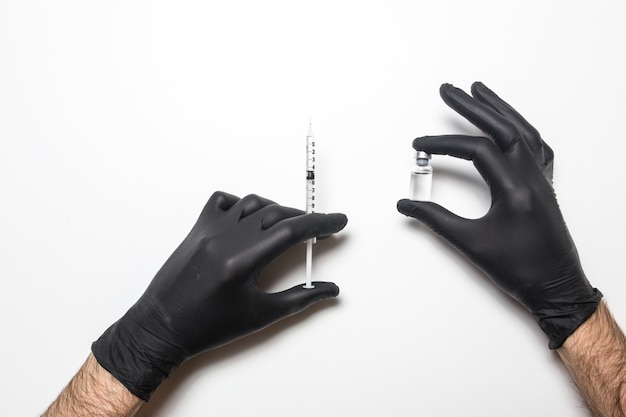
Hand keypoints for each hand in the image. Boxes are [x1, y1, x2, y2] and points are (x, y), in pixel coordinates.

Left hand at [92, 192, 347, 400]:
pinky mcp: (197, 229)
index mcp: (242, 262)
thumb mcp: (260, 316)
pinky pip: (223, 202)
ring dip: (276, 209)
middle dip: (304, 218)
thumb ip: (300, 299)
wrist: (162, 328)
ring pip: (252, 203)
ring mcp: (208, 230)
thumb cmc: (208, 327)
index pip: (292, 231)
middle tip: (320, 229)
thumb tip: (329, 289)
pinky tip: (252, 218)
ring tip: (289, 225)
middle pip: (276, 213)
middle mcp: (225, 239)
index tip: (337, 221)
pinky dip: (243, 203)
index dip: (320, 223)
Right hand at [397, 82, 600, 348]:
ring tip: (479, 92)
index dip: (443, 144)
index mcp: (515, 189)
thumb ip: (435, 220)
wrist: (556, 287)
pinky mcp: (545, 186)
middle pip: (502, 128)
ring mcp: (541, 180)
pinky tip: (513, 124)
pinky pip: (537, 147)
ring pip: (523, 131)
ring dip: (500, 108)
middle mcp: (532, 178)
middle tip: (449, 89)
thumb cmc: (520, 270)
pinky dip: (522, 130)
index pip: (476, 151)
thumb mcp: (470, 244)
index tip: (420, 145)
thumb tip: (408, 205)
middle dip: (472, 106)